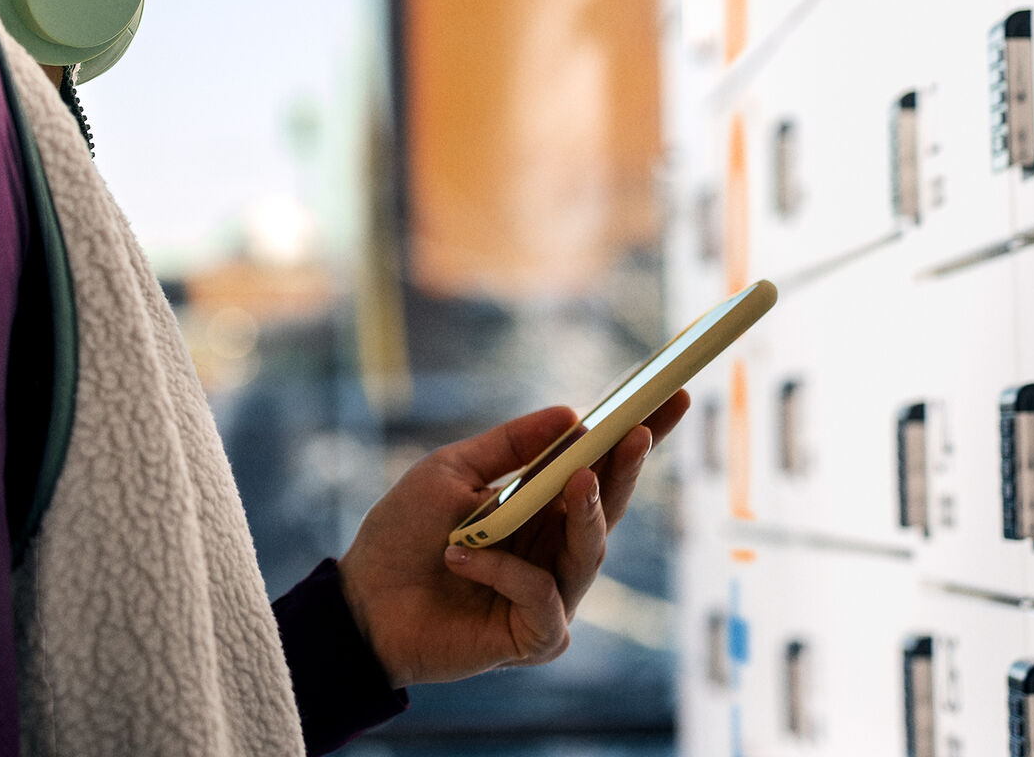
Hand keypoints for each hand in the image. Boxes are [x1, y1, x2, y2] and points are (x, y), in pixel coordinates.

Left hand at [334, 391, 687, 687]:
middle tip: (638, 433)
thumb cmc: (403, 535)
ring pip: (590, 552)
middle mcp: (555, 552)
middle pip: (608, 508)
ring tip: (577, 481)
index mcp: (540, 509)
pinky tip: (459, 555)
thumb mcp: (450, 473)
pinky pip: (542, 596)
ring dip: (584, 514)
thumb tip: (572, 413)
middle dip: (628, 468)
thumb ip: (509, 448)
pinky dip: (502, 570)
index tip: (672, 395)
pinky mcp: (537, 637)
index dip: (638, 438)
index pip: (599, 470)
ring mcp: (551, 597)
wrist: (362, 602)